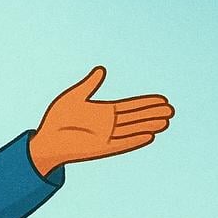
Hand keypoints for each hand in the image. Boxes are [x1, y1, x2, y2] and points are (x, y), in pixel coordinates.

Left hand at [28, 66, 173, 175]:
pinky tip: (150, 136)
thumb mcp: (74, 97)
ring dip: (149, 125)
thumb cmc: (56, 121)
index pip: (130, 106)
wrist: (45, 141)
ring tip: (166, 122)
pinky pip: (122, 144)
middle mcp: (108, 125)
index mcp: (103, 112)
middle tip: (172, 110)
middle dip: (153, 113)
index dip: (146, 103)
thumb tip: (101, 69)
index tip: (162, 99)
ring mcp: (106, 137)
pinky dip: (135, 140)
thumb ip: (89, 85)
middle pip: (136, 118)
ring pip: (133, 130)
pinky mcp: (101, 149)